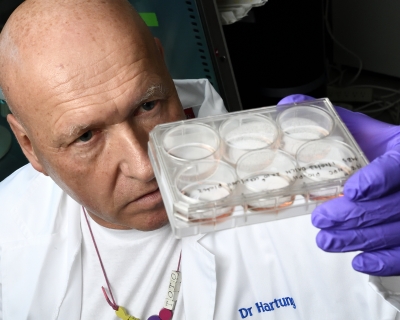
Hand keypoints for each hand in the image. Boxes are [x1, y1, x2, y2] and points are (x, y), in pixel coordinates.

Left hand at [278, 94, 399, 275]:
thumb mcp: (363, 129)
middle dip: (352, 216)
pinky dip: (384, 260)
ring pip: (395, 232)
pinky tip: (361, 259)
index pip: (396, 168)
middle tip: (322, 219)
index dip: (377, 180)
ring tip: (328, 240)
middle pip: (390, 206)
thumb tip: (289, 105)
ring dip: (359, 238)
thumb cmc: (387, 148)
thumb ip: (330, 120)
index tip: (352, 189)